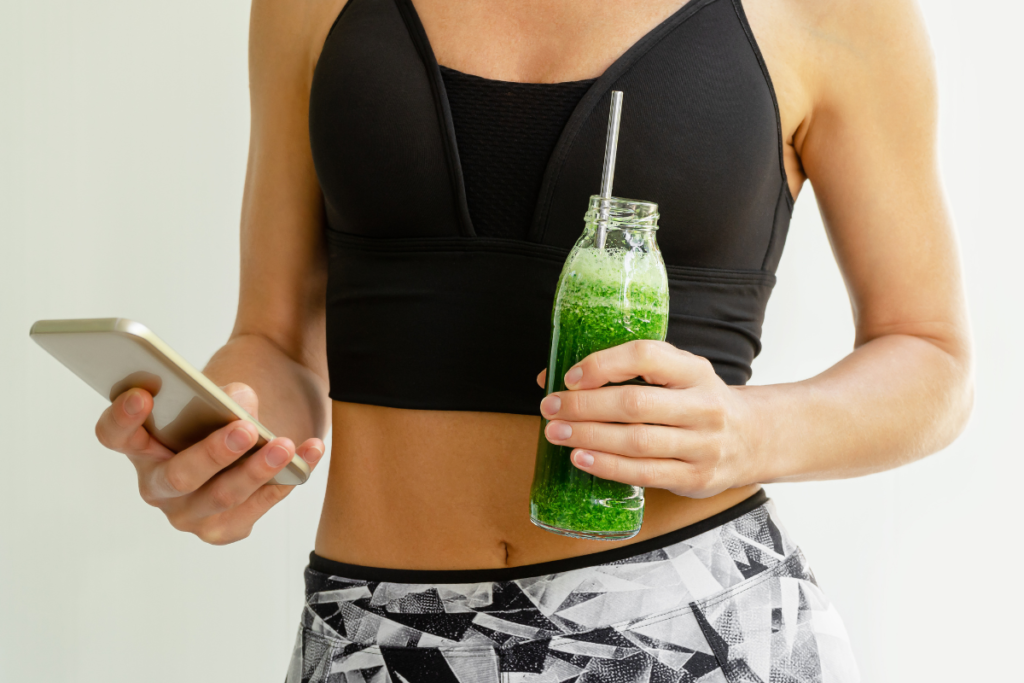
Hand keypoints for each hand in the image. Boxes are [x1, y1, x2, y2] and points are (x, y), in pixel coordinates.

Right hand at [95, 383, 324, 543]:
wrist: (248, 440)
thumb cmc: (220, 414)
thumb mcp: (220, 397)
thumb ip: (225, 395)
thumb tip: (239, 404)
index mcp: (140, 447)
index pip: (115, 435)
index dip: (123, 418)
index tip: (143, 395)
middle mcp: (157, 486)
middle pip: (179, 475)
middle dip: (214, 453)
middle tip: (245, 430)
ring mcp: (188, 513)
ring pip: (222, 497)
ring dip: (259, 470)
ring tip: (286, 445)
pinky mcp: (223, 529)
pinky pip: (258, 507)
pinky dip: (288, 478)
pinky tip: (310, 453)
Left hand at [537, 341, 756, 498]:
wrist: (753, 439)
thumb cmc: (698, 402)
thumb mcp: (678, 374)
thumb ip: (628, 371)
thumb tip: (553, 376)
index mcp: (694, 371)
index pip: (645, 356)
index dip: (603, 364)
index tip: (571, 376)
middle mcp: (702, 405)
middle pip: (634, 403)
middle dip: (584, 406)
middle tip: (550, 407)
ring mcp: (702, 444)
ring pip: (635, 441)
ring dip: (588, 437)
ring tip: (557, 433)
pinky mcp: (695, 477)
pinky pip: (643, 473)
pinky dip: (607, 466)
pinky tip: (581, 459)